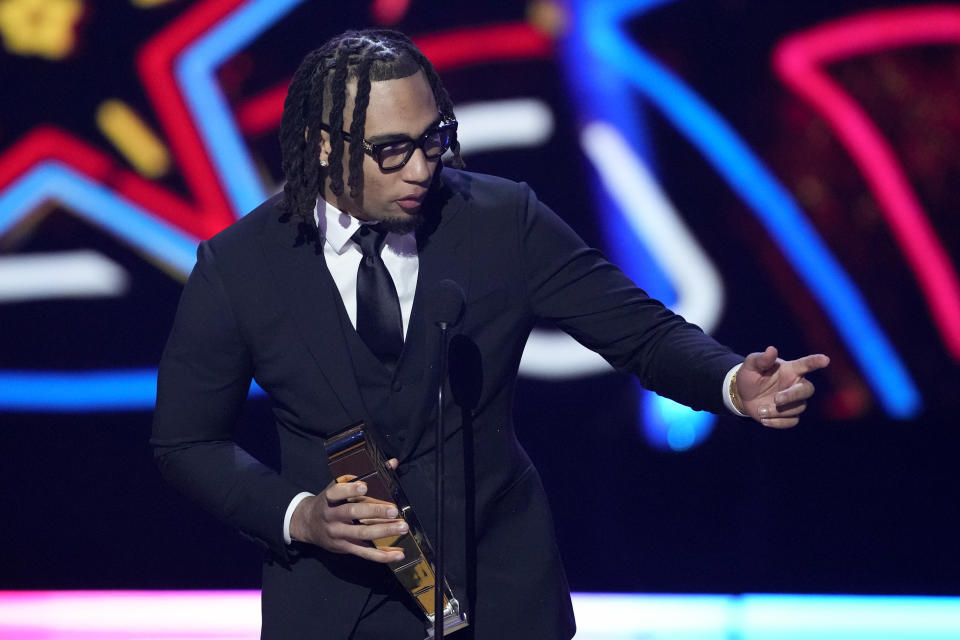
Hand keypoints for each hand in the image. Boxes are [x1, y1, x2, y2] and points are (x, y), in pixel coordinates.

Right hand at [289, 458, 406, 562]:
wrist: (307, 524)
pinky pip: (365, 552)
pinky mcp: (345, 547)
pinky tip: (398, 554)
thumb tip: (392, 463)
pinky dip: (383, 555)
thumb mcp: (338, 486)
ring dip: (384, 531)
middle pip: (352, 513)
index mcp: (329, 498)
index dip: (350, 489)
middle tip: (394, 510)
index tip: (365, 486)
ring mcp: (338, 533)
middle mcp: (332, 516)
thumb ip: (363, 476)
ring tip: (402, 527)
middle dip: (374, 511)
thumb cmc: (330, 502)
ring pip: (362, 533)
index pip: (336, 492)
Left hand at [736, 346, 829, 427]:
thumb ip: (761, 359)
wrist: (742, 396)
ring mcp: (794, 401)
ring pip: (798, 408)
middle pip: (807, 390)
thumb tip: (772, 349)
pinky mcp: (789, 415)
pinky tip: (764, 419)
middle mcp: (795, 384)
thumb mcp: (751, 365)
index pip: (806, 364)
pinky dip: (777, 422)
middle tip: (776, 399)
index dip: (816, 361)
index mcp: (789, 370)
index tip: (825, 360)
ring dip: (778, 411)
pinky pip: (792, 421)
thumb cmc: (750, 376)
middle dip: (793, 395)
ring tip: (760, 409)